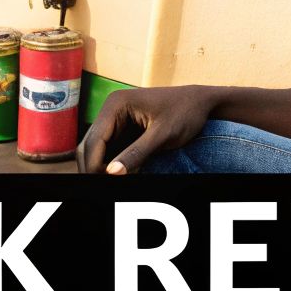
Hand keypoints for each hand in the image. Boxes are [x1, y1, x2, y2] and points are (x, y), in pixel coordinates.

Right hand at [78, 85, 218, 174]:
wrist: (200, 103)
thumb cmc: (184, 113)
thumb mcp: (163, 135)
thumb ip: (137, 153)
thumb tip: (111, 173)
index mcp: (116, 104)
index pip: (95, 140)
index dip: (94, 165)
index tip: (99, 184)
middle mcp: (111, 110)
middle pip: (90, 145)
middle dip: (93, 167)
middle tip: (102, 187)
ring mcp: (116, 119)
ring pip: (97, 149)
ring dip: (100, 167)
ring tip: (109, 183)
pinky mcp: (123, 129)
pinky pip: (110, 150)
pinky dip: (111, 164)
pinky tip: (118, 176)